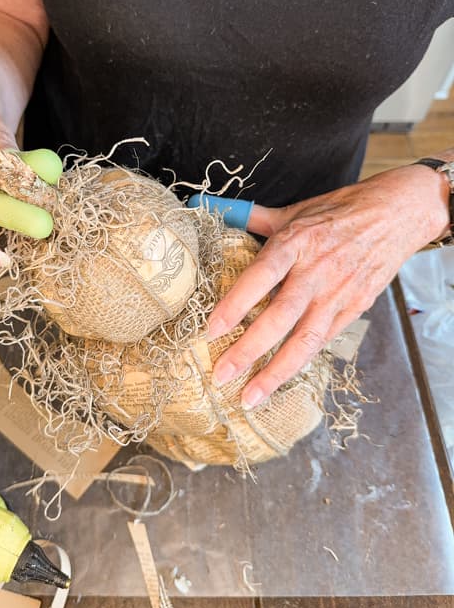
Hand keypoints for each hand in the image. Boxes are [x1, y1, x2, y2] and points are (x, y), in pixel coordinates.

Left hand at [207, 164, 449, 408]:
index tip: (210, 329)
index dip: (236, 303)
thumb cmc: (340, 211)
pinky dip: (301, 361)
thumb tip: (221, 214)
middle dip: (248, 349)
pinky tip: (280, 379)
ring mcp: (338, 293)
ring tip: (250, 397)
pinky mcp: (355, 308)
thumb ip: (257, 218)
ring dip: (275, 372)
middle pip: (280, 316)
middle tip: (221, 374)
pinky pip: (323, 340)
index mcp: (297, 242)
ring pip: (305, 339)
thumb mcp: (297, 210)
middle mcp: (317, 270)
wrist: (397, 215)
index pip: (261, 275)